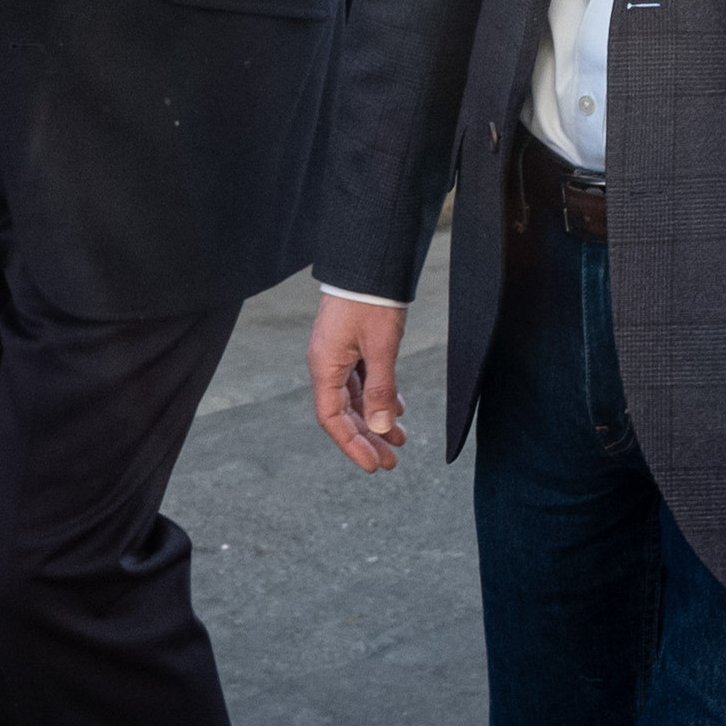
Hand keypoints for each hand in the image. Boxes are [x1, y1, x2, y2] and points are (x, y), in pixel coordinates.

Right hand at [309, 294, 411, 472]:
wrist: (369, 261)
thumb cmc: (370, 300)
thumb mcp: (380, 347)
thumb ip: (380, 388)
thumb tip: (380, 426)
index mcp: (325, 367)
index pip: (333, 419)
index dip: (353, 444)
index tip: (374, 465)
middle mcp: (327, 364)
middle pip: (344, 412)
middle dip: (368, 438)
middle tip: (392, 461)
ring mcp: (338, 354)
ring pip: (355, 397)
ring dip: (376, 419)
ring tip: (400, 439)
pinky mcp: (351, 345)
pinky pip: (363, 379)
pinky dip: (379, 396)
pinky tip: (398, 408)